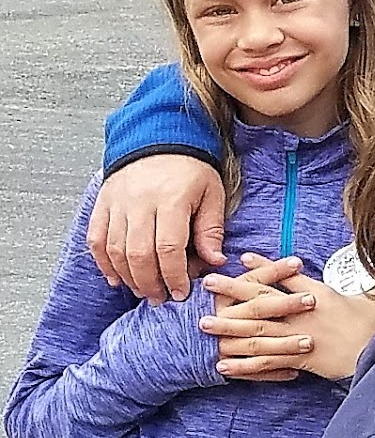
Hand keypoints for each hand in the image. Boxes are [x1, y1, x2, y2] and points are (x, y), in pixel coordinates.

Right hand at [87, 155, 225, 303]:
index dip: (174, 275)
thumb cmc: (190, 169)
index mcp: (171, 199)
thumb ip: (211, 229)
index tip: (181, 292)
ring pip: (115, 250)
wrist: (158, 138)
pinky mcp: (102, 204)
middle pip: (138, 254)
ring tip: (144, 291)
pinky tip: (117, 278)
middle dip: (150, 283)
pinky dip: (104, 263)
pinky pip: (96, 239)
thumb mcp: (212, 194)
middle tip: (162, 298)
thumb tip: (215, 262)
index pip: (169, 247)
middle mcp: (139, 202)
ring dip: (128, 278)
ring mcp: (117, 203)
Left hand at [201, 254, 374, 381]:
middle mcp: (302, 315)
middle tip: (207, 284)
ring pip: (257, 332)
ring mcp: (298, 338)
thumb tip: (319, 266)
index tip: (243, 258)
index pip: (284, 279)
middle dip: (232, 292)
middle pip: (261, 302)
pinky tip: (224, 365)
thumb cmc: (368, 321)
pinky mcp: (299, 361)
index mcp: (315, 296)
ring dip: (229, 328)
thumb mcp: (355, 293)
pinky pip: (267, 364)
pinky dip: (245, 365)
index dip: (262, 268)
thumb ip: (331, 280)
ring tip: (205, 324)